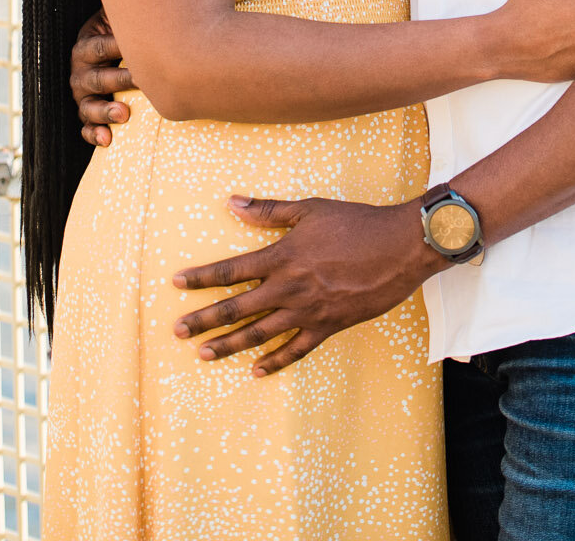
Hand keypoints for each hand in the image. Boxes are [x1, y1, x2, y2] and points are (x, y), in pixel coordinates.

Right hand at [70, 7, 134, 146]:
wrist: (114, 53)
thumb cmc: (124, 32)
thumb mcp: (119, 17)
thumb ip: (129, 8)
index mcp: (86, 43)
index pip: (100, 47)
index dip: (118, 48)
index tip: (138, 49)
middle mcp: (79, 69)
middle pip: (97, 77)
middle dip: (119, 80)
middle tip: (142, 80)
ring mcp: (82, 94)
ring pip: (87, 105)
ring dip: (104, 111)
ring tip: (124, 115)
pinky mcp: (87, 114)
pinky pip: (85, 128)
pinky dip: (94, 134)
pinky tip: (107, 139)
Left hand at [173, 194, 437, 373]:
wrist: (398, 247)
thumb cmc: (355, 222)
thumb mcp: (309, 209)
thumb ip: (268, 211)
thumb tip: (231, 203)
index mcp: (281, 257)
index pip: (231, 270)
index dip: (201, 278)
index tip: (176, 283)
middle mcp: (289, 288)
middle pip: (237, 308)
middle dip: (204, 320)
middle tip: (177, 331)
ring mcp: (308, 311)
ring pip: (260, 334)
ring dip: (229, 345)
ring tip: (204, 354)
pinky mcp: (328, 327)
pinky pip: (296, 350)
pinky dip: (275, 361)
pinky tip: (256, 370)